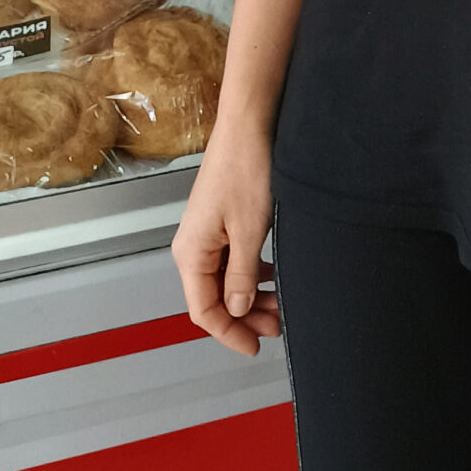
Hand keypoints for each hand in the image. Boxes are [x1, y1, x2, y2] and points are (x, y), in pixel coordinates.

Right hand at [172, 118, 279, 356]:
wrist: (248, 123)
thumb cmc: (246, 170)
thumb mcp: (248, 230)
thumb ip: (242, 276)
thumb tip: (238, 310)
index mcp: (191, 254)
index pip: (204, 311)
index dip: (229, 334)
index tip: (255, 347)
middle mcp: (193, 246)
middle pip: (214, 297)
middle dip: (244, 317)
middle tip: (277, 326)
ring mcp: (206, 232)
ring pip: (225, 278)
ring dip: (250, 295)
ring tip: (279, 305)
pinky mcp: (221, 219)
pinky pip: (231, 258)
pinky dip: (251, 272)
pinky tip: (271, 273)